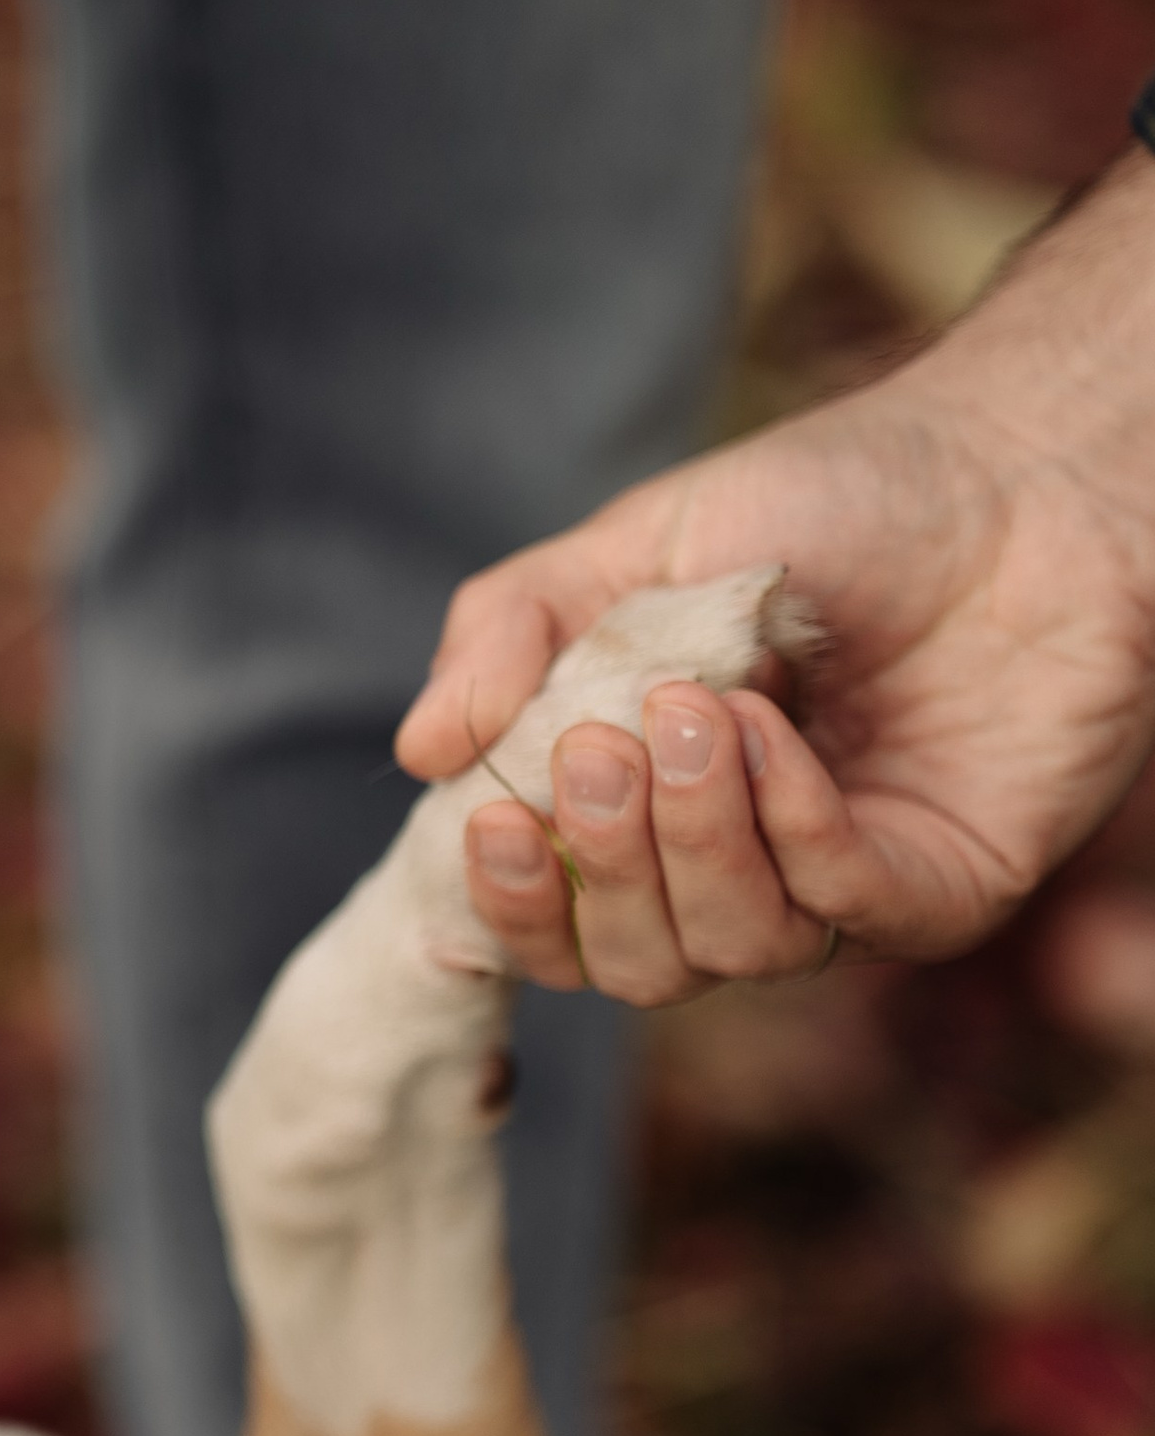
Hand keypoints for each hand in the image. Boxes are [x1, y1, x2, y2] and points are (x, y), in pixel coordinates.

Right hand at [396, 149, 1154, 1002]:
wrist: (1016, 471)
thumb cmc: (823, 505)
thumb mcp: (628, 548)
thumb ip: (509, 632)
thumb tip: (419, 755)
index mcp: (645, 815)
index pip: (550, 926)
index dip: (507, 906)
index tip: (491, 820)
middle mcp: (734, 874)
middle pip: (626, 963)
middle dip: (600, 865)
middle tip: (600, 747)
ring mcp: (836, 892)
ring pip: (723, 952)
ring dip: (690, 843)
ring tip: (699, 714)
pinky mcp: (941, 890)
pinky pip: (836, 911)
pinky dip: (787, 827)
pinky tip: (775, 734)